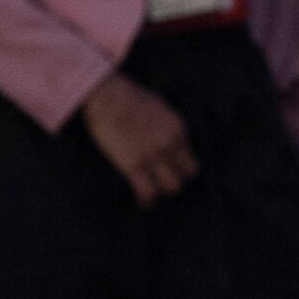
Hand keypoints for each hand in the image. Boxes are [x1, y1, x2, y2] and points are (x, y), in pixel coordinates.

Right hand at [76, 70, 196, 207]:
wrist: (107, 95)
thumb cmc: (128, 96)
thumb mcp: (160, 108)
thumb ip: (168, 127)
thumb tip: (168, 138)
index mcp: (178, 130)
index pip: (191, 162)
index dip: (182, 170)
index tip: (173, 173)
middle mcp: (170, 145)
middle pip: (185, 178)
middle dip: (174, 182)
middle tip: (162, 183)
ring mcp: (153, 156)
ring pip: (170, 189)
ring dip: (161, 192)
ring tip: (152, 193)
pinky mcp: (133, 165)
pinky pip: (147, 192)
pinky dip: (146, 201)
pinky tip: (142, 204)